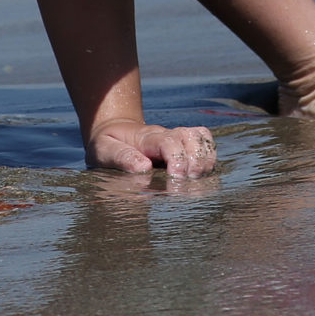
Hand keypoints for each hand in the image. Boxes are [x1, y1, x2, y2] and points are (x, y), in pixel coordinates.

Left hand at [88, 119, 218, 178]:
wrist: (112, 131)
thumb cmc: (108, 144)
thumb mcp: (104, 150)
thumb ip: (121, 157)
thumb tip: (143, 168)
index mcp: (146, 137)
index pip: (169, 142)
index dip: (178, 159)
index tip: (177, 179)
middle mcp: (165, 133)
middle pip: (190, 138)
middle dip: (195, 162)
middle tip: (187, 184)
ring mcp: (176, 136)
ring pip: (200, 137)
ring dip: (204, 159)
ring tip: (198, 180)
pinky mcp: (183, 142)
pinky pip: (204, 140)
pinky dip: (209, 154)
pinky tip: (203, 171)